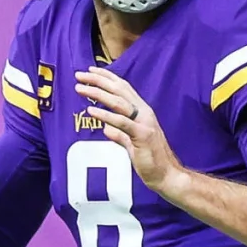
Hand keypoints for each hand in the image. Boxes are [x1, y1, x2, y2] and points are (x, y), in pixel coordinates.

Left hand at [74, 66, 186, 192]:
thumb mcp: (132, 144)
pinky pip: (122, 123)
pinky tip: (91, 111)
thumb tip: (106, 129)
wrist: (167, 175)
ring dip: (98, 94)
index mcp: (142, 111)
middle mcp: (144, 112)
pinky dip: (106, 116)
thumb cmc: (151, 160)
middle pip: (119, 90)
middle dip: (98, 80)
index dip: (107, 77)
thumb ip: (120, 135)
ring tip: (81, 89)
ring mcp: (144, 123)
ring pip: (119, 102)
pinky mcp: (142, 135)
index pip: (123, 88)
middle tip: (79, 75)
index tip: (90, 71)